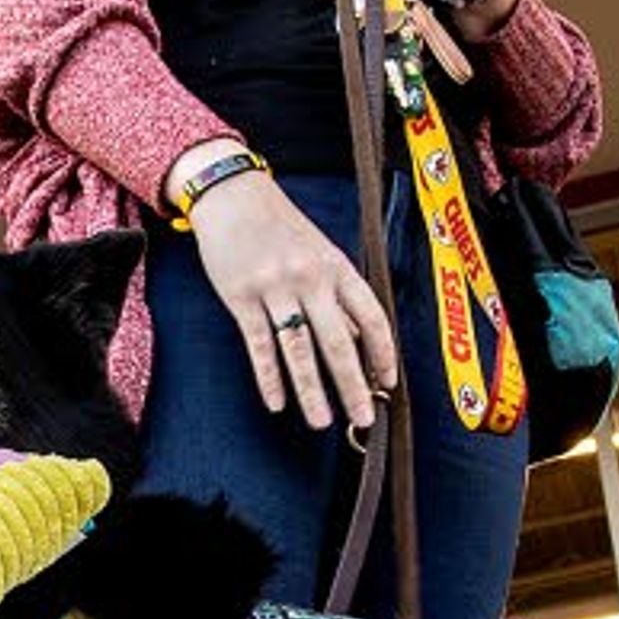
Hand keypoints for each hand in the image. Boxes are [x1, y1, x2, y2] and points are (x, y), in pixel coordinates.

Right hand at [187, 171, 396, 430]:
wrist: (232, 196)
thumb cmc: (279, 225)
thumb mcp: (319, 250)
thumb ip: (337, 293)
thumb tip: (359, 341)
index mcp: (336, 266)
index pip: (371, 316)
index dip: (383, 353)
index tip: (387, 383)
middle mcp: (310, 278)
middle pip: (338, 341)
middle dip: (352, 385)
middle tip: (362, 418)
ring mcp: (274, 288)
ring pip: (298, 350)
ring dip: (311, 391)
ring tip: (322, 422)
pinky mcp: (241, 297)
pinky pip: (259, 345)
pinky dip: (269, 377)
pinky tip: (277, 403)